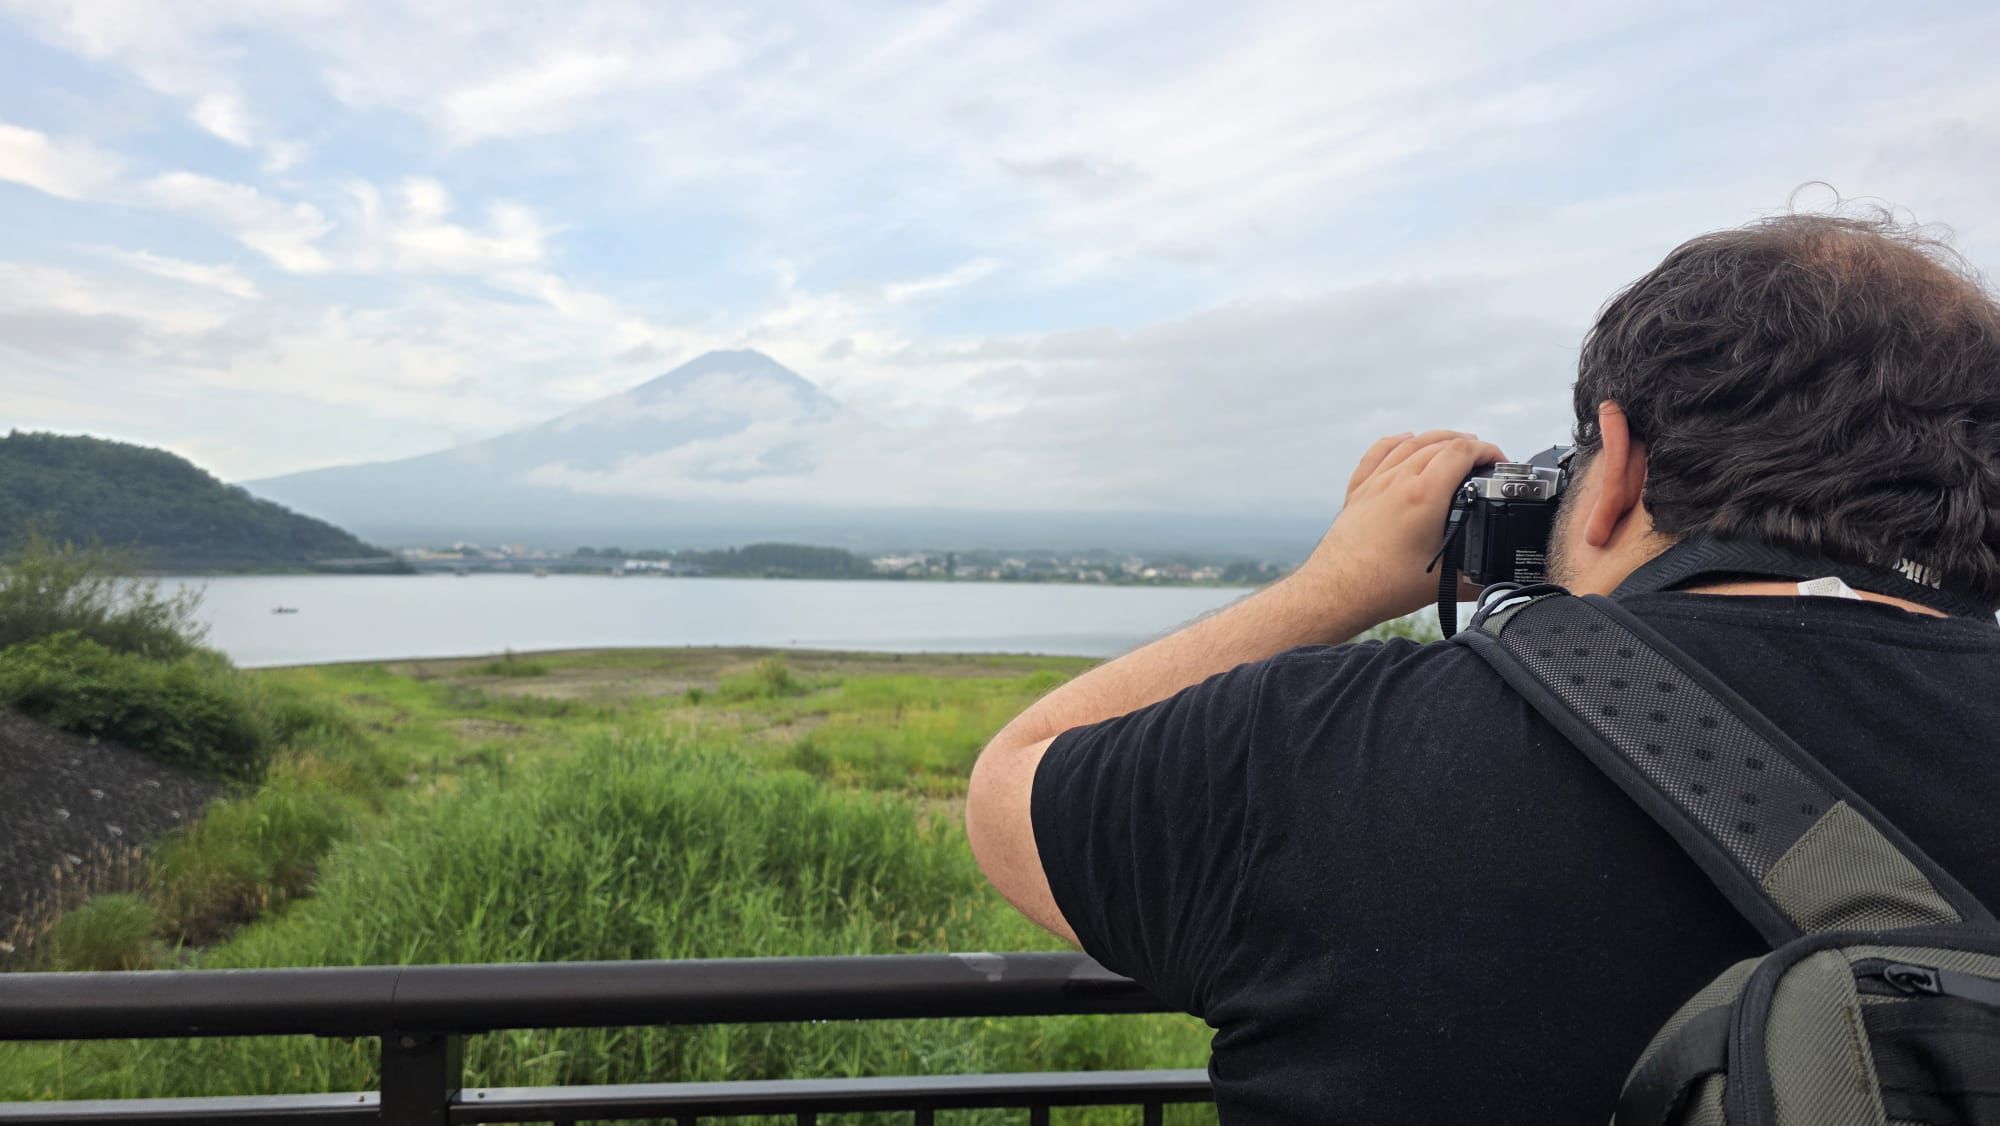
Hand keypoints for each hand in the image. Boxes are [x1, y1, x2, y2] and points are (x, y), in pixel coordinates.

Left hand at [1289, 429, 1507, 625]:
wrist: (1336, 592)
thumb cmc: (1383, 586)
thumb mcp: (1443, 583)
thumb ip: (1478, 580)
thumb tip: (1500, 584)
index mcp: (1424, 495)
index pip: (1461, 453)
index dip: (1488, 451)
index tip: (1500, 462)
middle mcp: (1398, 480)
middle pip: (1437, 442)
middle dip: (1467, 444)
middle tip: (1484, 457)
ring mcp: (1375, 483)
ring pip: (1409, 444)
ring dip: (1436, 438)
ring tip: (1455, 442)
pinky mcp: (1358, 493)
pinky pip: (1377, 454)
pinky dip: (1396, 442)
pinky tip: (1404, 438)